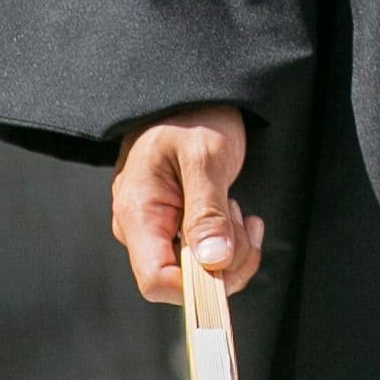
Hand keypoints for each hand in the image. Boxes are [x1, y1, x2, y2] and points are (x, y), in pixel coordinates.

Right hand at [111, 105, 263, 305]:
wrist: (191, 93)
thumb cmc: (193, 115)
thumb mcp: (205, 156)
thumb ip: (206, 210)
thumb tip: (212, 263)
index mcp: (138, 215)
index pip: (156, 281)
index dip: (196, 287)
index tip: (231, 262)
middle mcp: (142, 229)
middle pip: (181, 279)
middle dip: (223, 260)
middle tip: (241, 216)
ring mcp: (158, 227)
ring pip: (196, 267)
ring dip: (230, 246)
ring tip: (237, 205)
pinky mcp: (175, 223)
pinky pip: (202, 250)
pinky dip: (228, 239)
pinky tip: (237, 212)